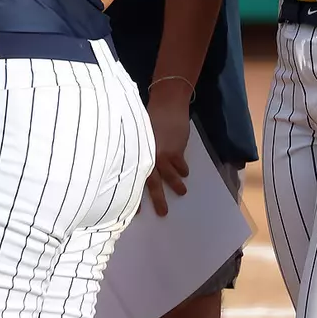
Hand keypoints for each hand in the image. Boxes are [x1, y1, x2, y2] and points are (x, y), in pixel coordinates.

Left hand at [143, 83, 191, 216]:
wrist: (166, 104)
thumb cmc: (148, 116)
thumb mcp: (138, 133)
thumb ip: (137, 149)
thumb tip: (134, 165)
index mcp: (135, 152)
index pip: (132, 177)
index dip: (132, 194)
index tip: (132, 210)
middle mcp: (147, 156)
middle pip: (150, 182)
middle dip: (156, 199)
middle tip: (162, 214)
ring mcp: (162, 154)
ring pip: (168, 176)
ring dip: (175, 186)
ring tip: (181, 192)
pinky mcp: (176, 150)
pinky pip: (180, 165)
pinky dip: (183, 170)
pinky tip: (184, 173)